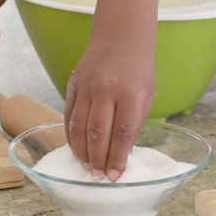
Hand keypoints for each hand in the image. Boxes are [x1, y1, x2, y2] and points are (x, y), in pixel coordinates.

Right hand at [64, 37, 154, 180]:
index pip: (123, 132)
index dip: (118, 157)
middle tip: (98, 176)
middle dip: (98, 159)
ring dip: (82, 151)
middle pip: (98, 132)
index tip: (115, 175)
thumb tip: (120, 154)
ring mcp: (87, 87)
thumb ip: (133, 123)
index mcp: (131, 94)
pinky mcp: (73, 85)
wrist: (120, 39)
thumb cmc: (138, 71)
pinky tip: (77, 149)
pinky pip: (69, 116)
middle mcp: (107, 90)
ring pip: (80, 126)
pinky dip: (71, 136)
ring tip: (86, 167)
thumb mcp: (146, 96)